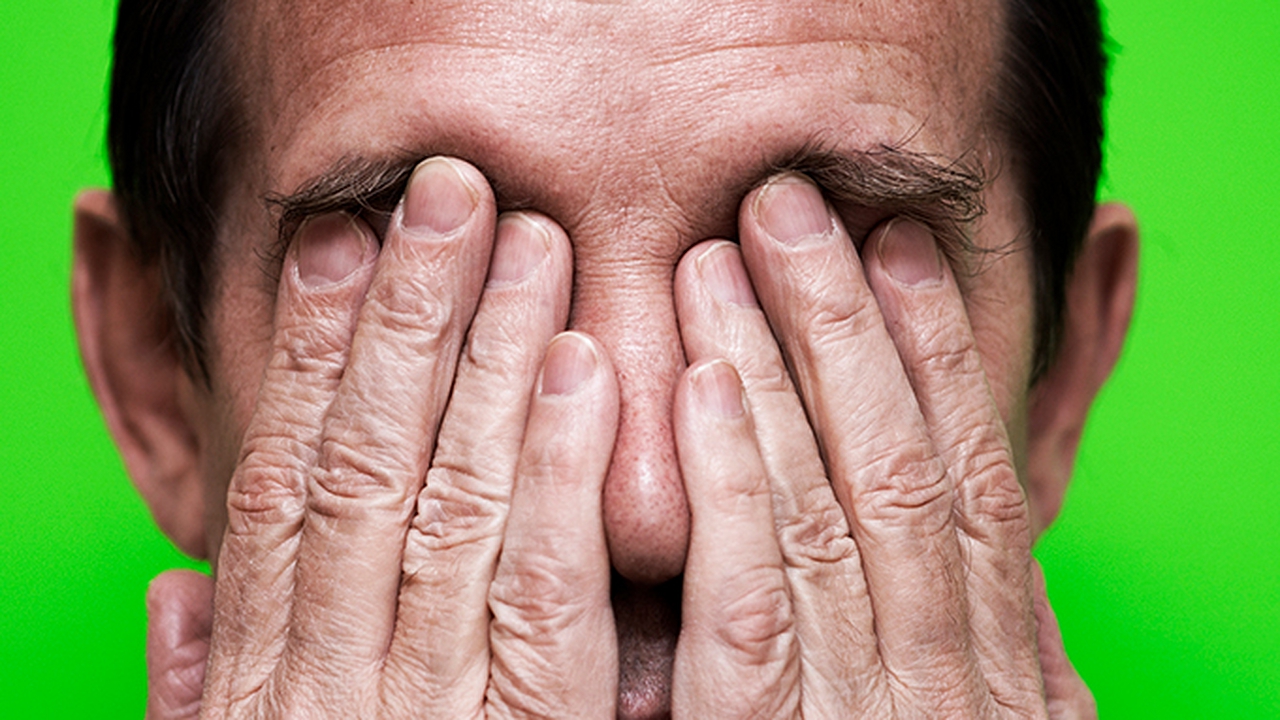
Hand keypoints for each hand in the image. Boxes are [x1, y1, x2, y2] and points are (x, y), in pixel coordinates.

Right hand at [144, 157, 618, 717]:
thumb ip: (208, 691)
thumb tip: (175, 590)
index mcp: (266, 680)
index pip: (280, 483)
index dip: (306, 351)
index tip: (336, 242)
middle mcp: (338, 680)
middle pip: (370, 463)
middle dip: (408, 315)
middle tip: (449, 193)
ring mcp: (436, 709)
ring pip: (459, 500)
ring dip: (492, 357)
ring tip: (528, 243)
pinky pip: (550, 591)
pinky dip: (562, 472)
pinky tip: (583, 369)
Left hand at [670, 174, 1094, 717]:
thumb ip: (1003, 643)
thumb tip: (1011, 541)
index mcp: (1002, 676)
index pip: (977, 482)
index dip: (942, 351)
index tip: (902, 244)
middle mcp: (942, 683)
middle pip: (897, 468)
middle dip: (844, 325)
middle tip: (788, 207)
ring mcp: (853, 712)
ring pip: (818, 513)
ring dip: (774, 372)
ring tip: (723, 260)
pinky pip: (746, 604)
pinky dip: (732, 486)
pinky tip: (703, 386)